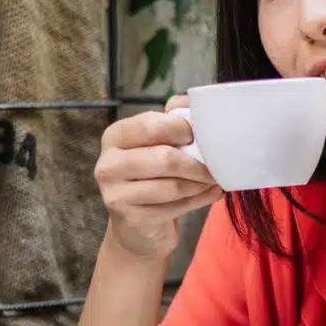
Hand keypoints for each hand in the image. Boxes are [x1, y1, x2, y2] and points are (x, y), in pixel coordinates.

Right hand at [94, 94, 222, 259]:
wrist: (137, 224)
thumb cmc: (152, 174)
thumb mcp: (158, 142)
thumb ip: (173, 118)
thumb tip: (191, 101)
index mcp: (115, 136)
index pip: (151, 125)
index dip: (183, 129)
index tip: (201, 135)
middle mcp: (108, 163)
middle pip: (164, 158)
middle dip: (197, 162)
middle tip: (217, 164)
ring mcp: (115, 194)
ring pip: (172, 186)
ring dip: (201, 183)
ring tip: (215, 179)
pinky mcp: (129, 218)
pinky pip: (174, 208)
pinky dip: (199, 200)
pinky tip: (210, 193)